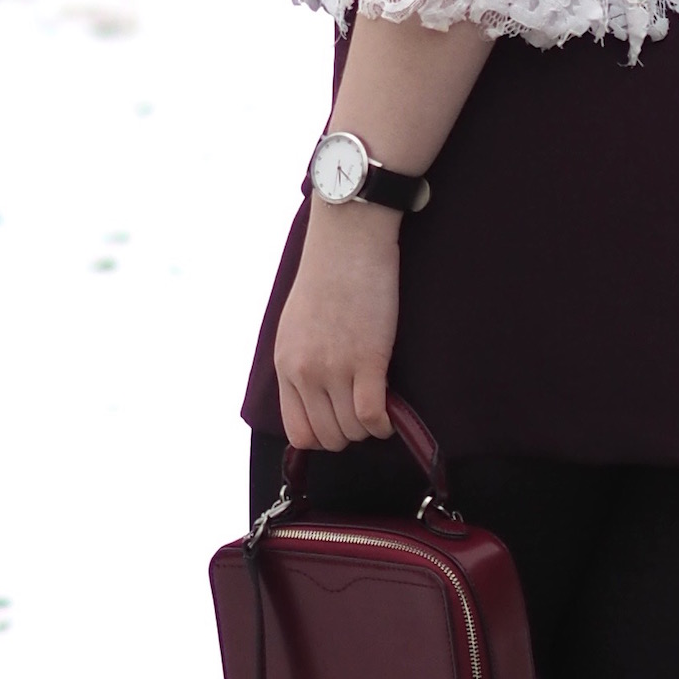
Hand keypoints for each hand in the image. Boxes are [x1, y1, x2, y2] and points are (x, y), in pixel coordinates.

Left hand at [274, 200, 401, 451]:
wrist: (347, 241)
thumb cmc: (327, 276)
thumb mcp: (295, 326)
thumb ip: (301, 364)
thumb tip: (318, 397)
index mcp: (286, 365)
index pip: (298, 432)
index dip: (324, 436)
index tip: (341, 421)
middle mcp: (305, 372)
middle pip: (328, 437)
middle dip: (351, 433)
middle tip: (366, 413)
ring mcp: (334, 368)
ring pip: (352, 430)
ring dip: (371, 427)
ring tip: (382, 408)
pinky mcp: (367, 359)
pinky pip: (373, 416)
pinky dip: (386, 423)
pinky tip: (393, 412)